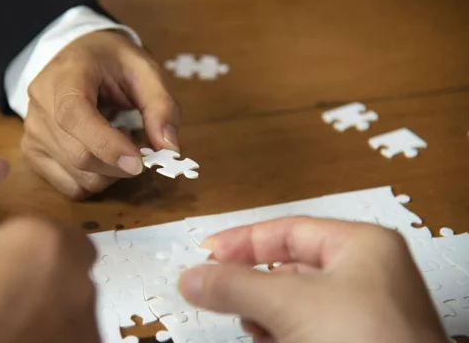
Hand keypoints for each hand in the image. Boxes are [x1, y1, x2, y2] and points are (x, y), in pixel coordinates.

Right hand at [23, 30, 180, 199]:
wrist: (76, 58)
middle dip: (120, 165)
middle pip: (78, 155)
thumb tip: (169, 148)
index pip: (74, 116)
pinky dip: (96, 181)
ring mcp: (32, 133)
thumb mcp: (145, 69)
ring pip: (77, 177)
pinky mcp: (33, 154)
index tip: (139, 162)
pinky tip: (102, 155)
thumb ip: (161, 105)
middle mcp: (40, 105)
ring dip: (111, 173)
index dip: (107, 145)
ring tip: (118, 141)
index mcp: (65, 75)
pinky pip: (70, 187)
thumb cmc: (112, 62)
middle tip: (143, 150)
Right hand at [178, 217, 447, 342]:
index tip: (207, 253)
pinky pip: (308, 329)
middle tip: (218, 291)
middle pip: (289, 268)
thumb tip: (194, 277)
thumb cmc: (368, 342)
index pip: (288, 230)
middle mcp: (367, 276)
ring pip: (295, 303)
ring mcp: (365, 313)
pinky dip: (283, 334)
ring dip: (265, 315)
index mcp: (363, 246)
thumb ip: (236, 285)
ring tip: (251, 326)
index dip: (243, 241)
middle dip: (253, 284)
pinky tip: (270, 342)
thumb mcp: (289, 304)